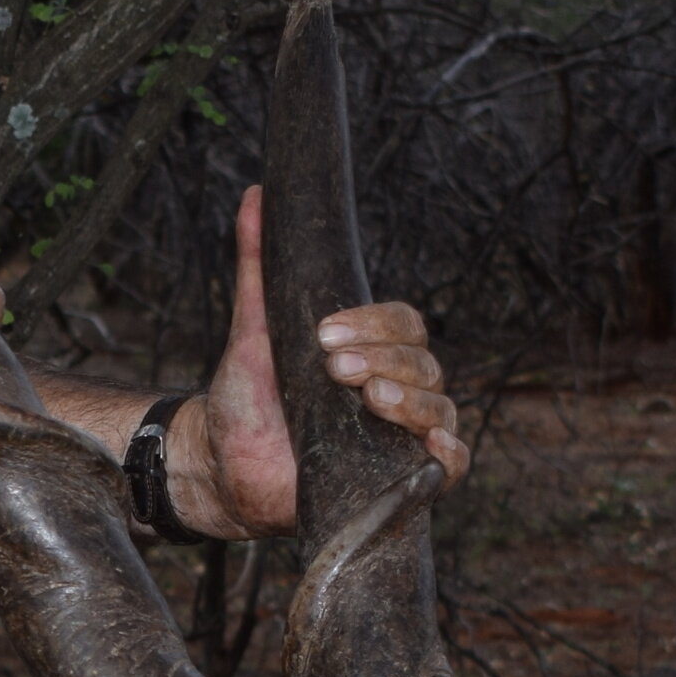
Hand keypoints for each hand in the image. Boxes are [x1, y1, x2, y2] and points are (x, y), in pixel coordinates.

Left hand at [181, 184, 466, 538]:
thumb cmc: (243, 399)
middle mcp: (395, 388)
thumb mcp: (251, 330)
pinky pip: (452, 465)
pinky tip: (431, 444)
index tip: (325, 334)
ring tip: (371, 399)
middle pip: (425, 362)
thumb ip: (258, 267)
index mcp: (370, 350)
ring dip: (412, 400)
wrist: (223, 467)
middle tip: (336, 370)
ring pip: (441, 407)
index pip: (404, 323)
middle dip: (386, 360)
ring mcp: (400, 434)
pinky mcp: (400, 480)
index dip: (375, 324)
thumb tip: (255, 196)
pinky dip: (451, 454)